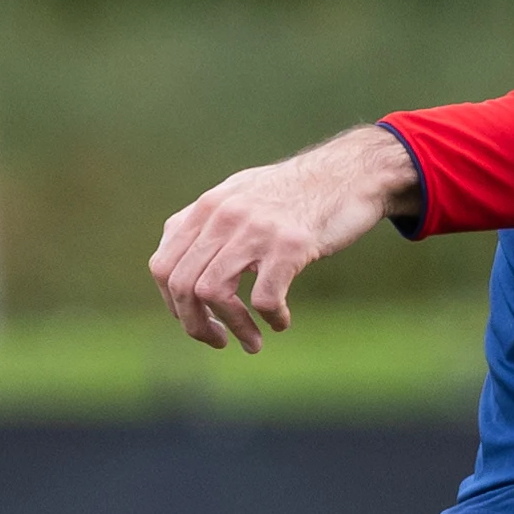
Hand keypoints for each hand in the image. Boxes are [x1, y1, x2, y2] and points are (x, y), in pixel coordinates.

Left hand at [149, 127, 415, 351]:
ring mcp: (255, 228)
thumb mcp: (239, 195)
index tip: (196, 321)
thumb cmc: (296, 192)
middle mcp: (223, 215)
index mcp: (206, 208)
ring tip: (252, 342)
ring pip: (214, 293)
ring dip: (233, 328)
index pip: (163, 266)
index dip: (173, 305)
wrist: (350, 171)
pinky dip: (271, 319)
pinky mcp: (290, 244)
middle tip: (219, 341)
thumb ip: (205, 226)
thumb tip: (175, 269)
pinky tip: (282, 322)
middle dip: (196, 326)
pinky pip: (264, 298)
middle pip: (183, 285)